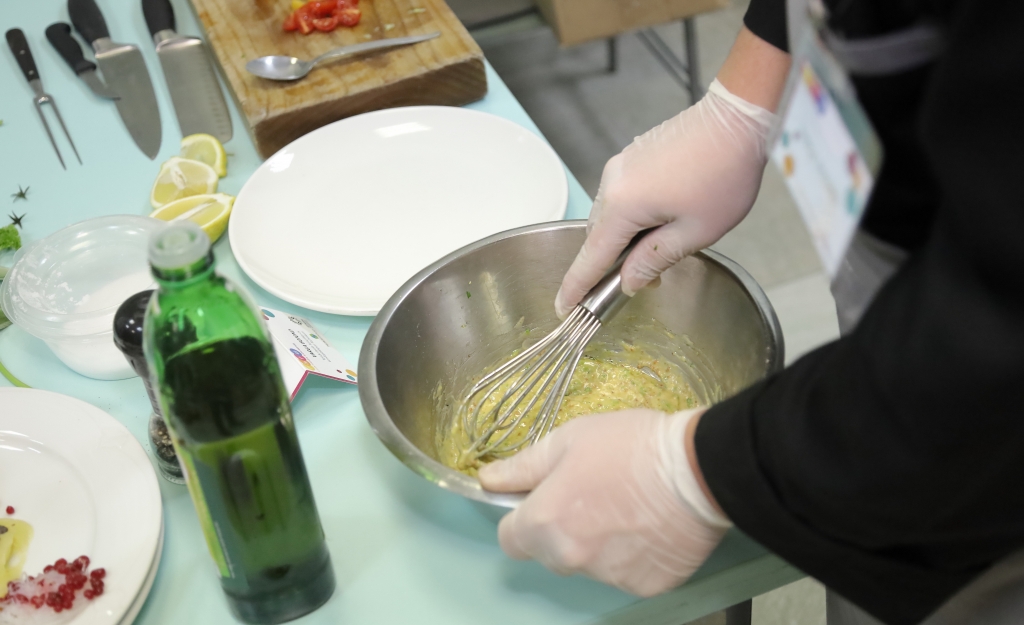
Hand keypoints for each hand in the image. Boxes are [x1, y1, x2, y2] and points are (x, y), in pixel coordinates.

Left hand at [478, 409, 729, 595]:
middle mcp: (572, 559)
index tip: (543, 500)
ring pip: (589, 564)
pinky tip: (650, 524)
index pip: (510, 539)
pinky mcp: (647, 585)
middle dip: (562, 530)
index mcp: (545, 523)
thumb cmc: (630, 446)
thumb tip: (489, 479)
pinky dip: (634, 555)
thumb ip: (523, 467)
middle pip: (550, 553)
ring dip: (599, 543)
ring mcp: (611, 576)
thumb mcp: (568, 440)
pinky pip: (627, 573)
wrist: (697, 467)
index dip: (522, 518)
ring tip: (628, 505)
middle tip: (593, 494)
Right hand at [555, 79, 777, 318]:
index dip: (576, 287)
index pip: (590, 257)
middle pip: (597, 236)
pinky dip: (632, 216)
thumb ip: (654, 260)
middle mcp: (612, 183)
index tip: (562, 308)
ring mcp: (621, 165)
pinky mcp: (633, 155)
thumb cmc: (723, 176)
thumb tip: (629, 282)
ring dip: (625, 238)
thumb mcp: (694, 233)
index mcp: (623, 206)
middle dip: (611, 263)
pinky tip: (662, 220)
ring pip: (610, 215)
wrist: (737, 118)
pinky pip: (621, 195)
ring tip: (661, 249)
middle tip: (643, 283)